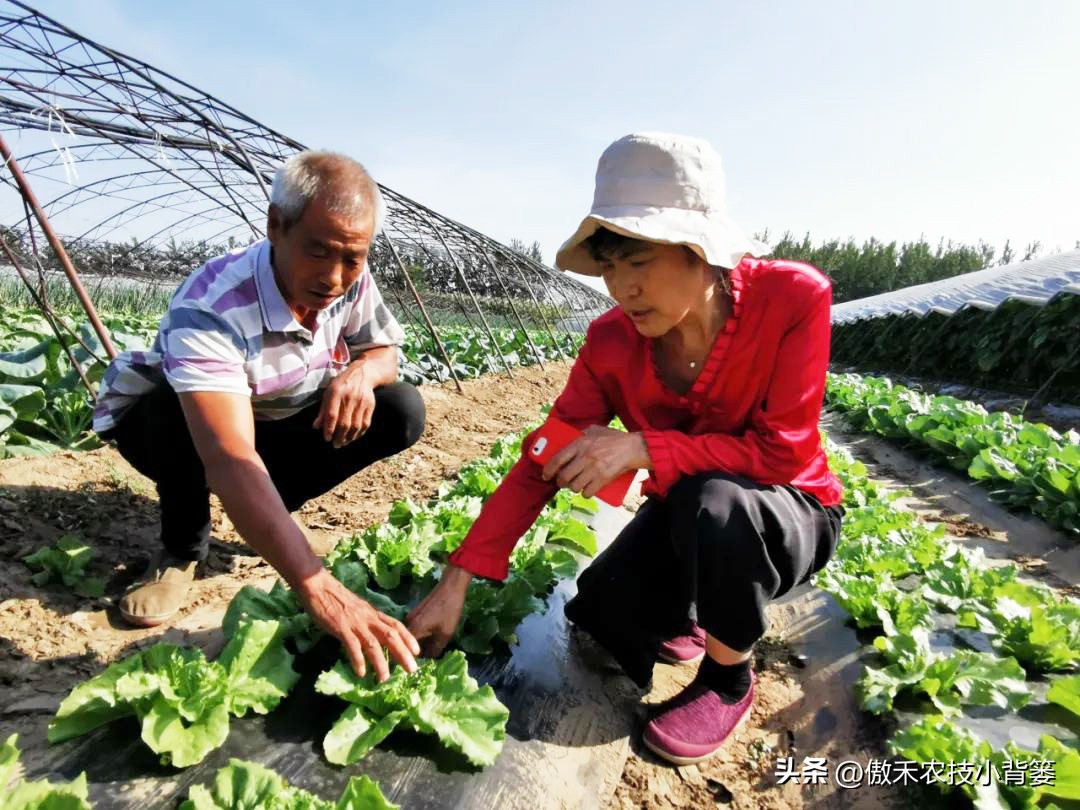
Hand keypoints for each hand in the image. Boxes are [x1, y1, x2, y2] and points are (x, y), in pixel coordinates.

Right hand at [295, 567, 419, 680]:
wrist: (318, 585)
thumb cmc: (336, 598)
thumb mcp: (358, 609)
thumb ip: (366, 621)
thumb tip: (374, 636)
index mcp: (372, 613)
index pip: (396, 625)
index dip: (408, 638)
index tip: (417, 652)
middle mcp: (368, 618)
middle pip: (390, 635)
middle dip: (403, 653)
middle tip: (411, 669)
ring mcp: (354, 622)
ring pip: (373, 644)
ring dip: (380, 662)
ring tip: (384, 678)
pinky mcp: (340, 627)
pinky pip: (352, 645)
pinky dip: (358, 659)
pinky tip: (360, 672)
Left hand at [313, 363, 374, 447]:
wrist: (363, 374)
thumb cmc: (342, 385)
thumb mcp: (328, 393)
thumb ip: (323, 410)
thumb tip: (316, 427)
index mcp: (336, 393)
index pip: (332, 415)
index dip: (329, 429)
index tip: (327, 438)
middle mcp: (349, 398)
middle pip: (344, 423)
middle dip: (339, 437)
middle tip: (335, 444)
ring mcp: (361, 402)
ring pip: (355, 426)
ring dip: (349, 438)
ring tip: (343, 443)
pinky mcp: (370, 406)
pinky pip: (365, 424)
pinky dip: (359, 433)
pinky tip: (353, 437)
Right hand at [406, 564, 472, 657]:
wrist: (451, 587)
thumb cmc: (449, 611)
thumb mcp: (445, 635)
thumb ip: (435, 650)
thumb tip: (428, 662)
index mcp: (413, 630)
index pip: (405, 652)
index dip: (410, 662)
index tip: (416, 670)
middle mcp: (407, 624)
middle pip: (407, 644)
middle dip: (415, 654)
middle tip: (425, 662)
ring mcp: (411, 617)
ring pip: (412, 637)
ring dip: (419, 645)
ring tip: (429, 653)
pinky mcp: (416, 613)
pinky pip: (415, 629)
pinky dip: (421, 636)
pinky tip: (431, 639)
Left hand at [542, 426, 648, 497]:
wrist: (633, 448)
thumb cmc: (614, 439)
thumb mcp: (595, 430)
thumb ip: (582, 433)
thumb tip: (571, 437)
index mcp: (580, 443)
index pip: (558, 459)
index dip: (548, 470)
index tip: (545, 475)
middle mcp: (585, 457)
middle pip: (564, 476)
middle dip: (561, 482)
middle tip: (562, 482)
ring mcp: (594, 469)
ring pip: (574, 486)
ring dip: (573, 488)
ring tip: (576, 485)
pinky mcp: (603, 479)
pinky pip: (587, 492)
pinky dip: (585, 493)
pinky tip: (587, 489)